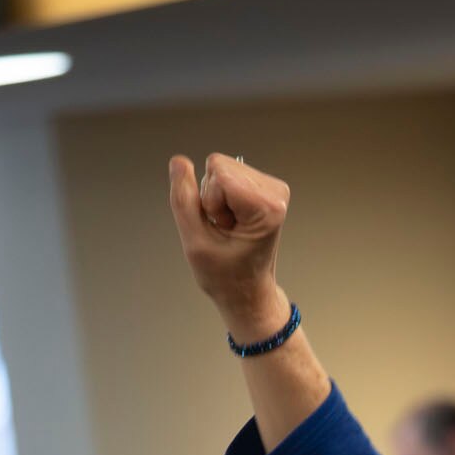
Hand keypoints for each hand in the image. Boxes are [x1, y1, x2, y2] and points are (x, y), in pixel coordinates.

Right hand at [166, 152, 291, 341]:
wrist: (247, 291)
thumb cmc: (227, 276)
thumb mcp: (195, 242)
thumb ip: (183, 199)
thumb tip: (179, 162)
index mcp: (268, 207)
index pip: (218, 171)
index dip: (208, 201)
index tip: (222, 228)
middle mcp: (276, 193)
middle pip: (219, 166)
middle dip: (212, 198)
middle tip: (225, 229)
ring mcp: (272, 188)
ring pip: (221, 168)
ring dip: (216, 199)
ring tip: (229, 227)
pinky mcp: (264, 187)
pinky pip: (226, 174)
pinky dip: (222, 198)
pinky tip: (233, 221)